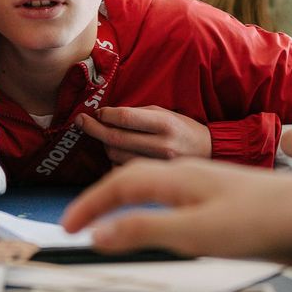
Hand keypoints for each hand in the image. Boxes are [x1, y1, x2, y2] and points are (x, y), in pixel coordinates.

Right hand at [62, 158, 291, 266]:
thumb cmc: (258, 219)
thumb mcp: (194, 230)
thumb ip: (144, 229)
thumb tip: (97, 234)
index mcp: (176, 176)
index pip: (119, 185)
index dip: (89, 204)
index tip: (67, 227)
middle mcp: (188, 176)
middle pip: (133, 181)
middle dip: (101, 200)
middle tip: (79, 224)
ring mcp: (206, 189)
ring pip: (154, 190)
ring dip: (126, 204)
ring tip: (109, 223)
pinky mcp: (222, 206)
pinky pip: (174, 204)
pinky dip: (152, 214)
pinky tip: (161, 229)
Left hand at [75, 105, 210, 163]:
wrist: (210, 152)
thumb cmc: (183, 128)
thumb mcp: (164, 113)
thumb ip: (137, 114)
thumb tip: (105, 115)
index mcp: (164, 124)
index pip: (125, 117)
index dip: (105, 114)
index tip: (95, 111)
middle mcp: (161, 145)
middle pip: (115, 139)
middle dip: (94, 128)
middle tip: (81, 121)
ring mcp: (157, 166)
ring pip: (115, 156)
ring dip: (105, 145)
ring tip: (106, 136)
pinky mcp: (154, 179)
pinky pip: (122, 170)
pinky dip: (114, 161)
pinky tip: (119, 153)